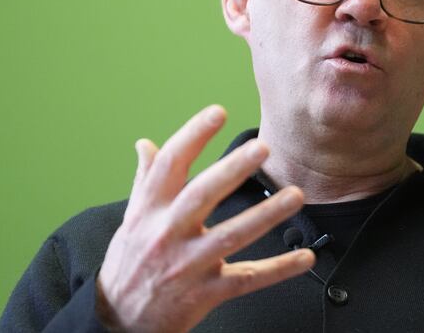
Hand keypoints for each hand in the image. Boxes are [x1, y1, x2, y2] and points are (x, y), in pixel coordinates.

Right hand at [96, 105, 314, 331]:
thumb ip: (145, 180)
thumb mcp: (131, 219)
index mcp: (149, 210)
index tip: (217, 112)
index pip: (169, 164)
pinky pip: (247, 279)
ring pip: (231, 236)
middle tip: (262, 147)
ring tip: (295, 196)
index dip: (192, 135)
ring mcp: (188, 265)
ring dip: (266, 215)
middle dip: (232, 170)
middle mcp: (167, 233)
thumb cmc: (129, 263)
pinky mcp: (206, 293)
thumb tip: (145, 144)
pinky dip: (278, 269)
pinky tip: (305, 257)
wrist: (118, 322)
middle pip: (201, 195)